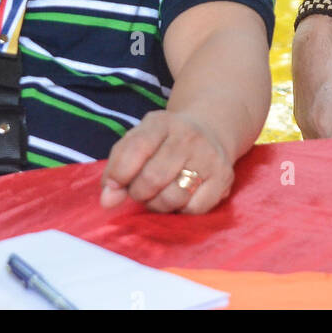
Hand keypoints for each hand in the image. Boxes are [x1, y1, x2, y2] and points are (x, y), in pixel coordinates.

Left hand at [100, 111, 234, 213]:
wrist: (210, 130)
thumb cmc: (164, 142)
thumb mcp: (138, 142)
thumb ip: (117, 167)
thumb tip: (107, 201)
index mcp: (161, 123)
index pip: (136, 149)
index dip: (119, 174)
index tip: (114, 185)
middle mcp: (188, 137)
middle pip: (152, 179)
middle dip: (138, 193)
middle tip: (140, 191)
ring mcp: (209, 156)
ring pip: (172, 197)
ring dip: (157, 205)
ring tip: (158, 195)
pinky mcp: (224, 177)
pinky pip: (194, 209)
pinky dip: (181, 210)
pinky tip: (181, 197)